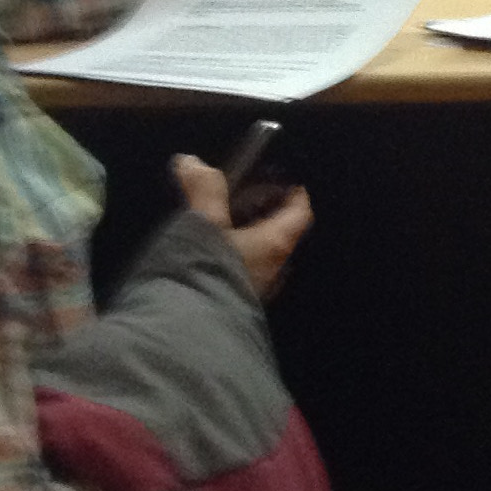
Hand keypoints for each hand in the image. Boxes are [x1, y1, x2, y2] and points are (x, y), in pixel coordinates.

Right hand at [170, 152, 312, 298]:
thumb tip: (191, 161)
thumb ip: (202, 191)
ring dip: (247, 236)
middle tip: (243, 197)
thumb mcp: (204, 223)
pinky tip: (209, 255)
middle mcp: (276, 267)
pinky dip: (235, 256)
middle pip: (281, 232)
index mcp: (276, 242)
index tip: (282, 180)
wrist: (192, 330)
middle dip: (265, 213)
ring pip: (262, 254)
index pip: (300, 212)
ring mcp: (260, 289)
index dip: (294, 193)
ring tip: (220, 224)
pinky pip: (245, 272)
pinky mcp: (240, 304)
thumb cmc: (208, 268)